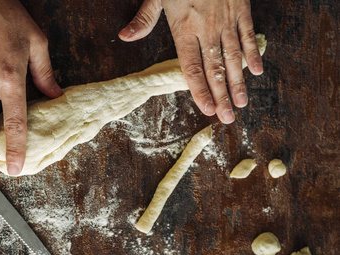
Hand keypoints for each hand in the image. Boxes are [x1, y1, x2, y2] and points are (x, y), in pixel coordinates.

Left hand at [119, 0, 262, 123]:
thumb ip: (143, 20)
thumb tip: (123, 38)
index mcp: (184, 28)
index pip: (192, 67)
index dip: (200, 90)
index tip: (207, 110)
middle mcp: (207, 29)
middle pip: (214, 69)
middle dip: (222, 96)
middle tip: (228, 118)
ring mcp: (226, 20)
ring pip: (234, 57)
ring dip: (239, 82)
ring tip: (242, 103)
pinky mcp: (241, 10)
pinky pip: (249, 36)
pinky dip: (254, 53)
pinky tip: (256, 71)